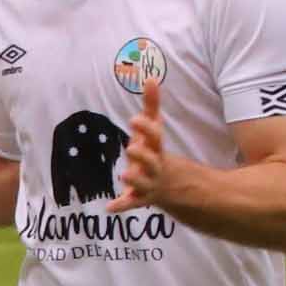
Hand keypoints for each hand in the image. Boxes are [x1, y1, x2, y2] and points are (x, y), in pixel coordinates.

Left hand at [107, 76, 174, 211]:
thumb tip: (151, 77)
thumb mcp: (155, 130)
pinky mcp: (142, 198)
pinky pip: (132, 203)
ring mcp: (149, 183)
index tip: (133, 119)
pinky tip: (110, 207)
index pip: (154, 136)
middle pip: (151, 160)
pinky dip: (122, 205)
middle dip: (142, 155)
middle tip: (130, 148)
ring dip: (134, 180)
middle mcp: (155, 166)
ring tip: (124, 175)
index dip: (145, 128)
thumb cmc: (157, 152)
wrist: (175, 186)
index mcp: (156, 148)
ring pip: (143, 184)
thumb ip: (152, 105)